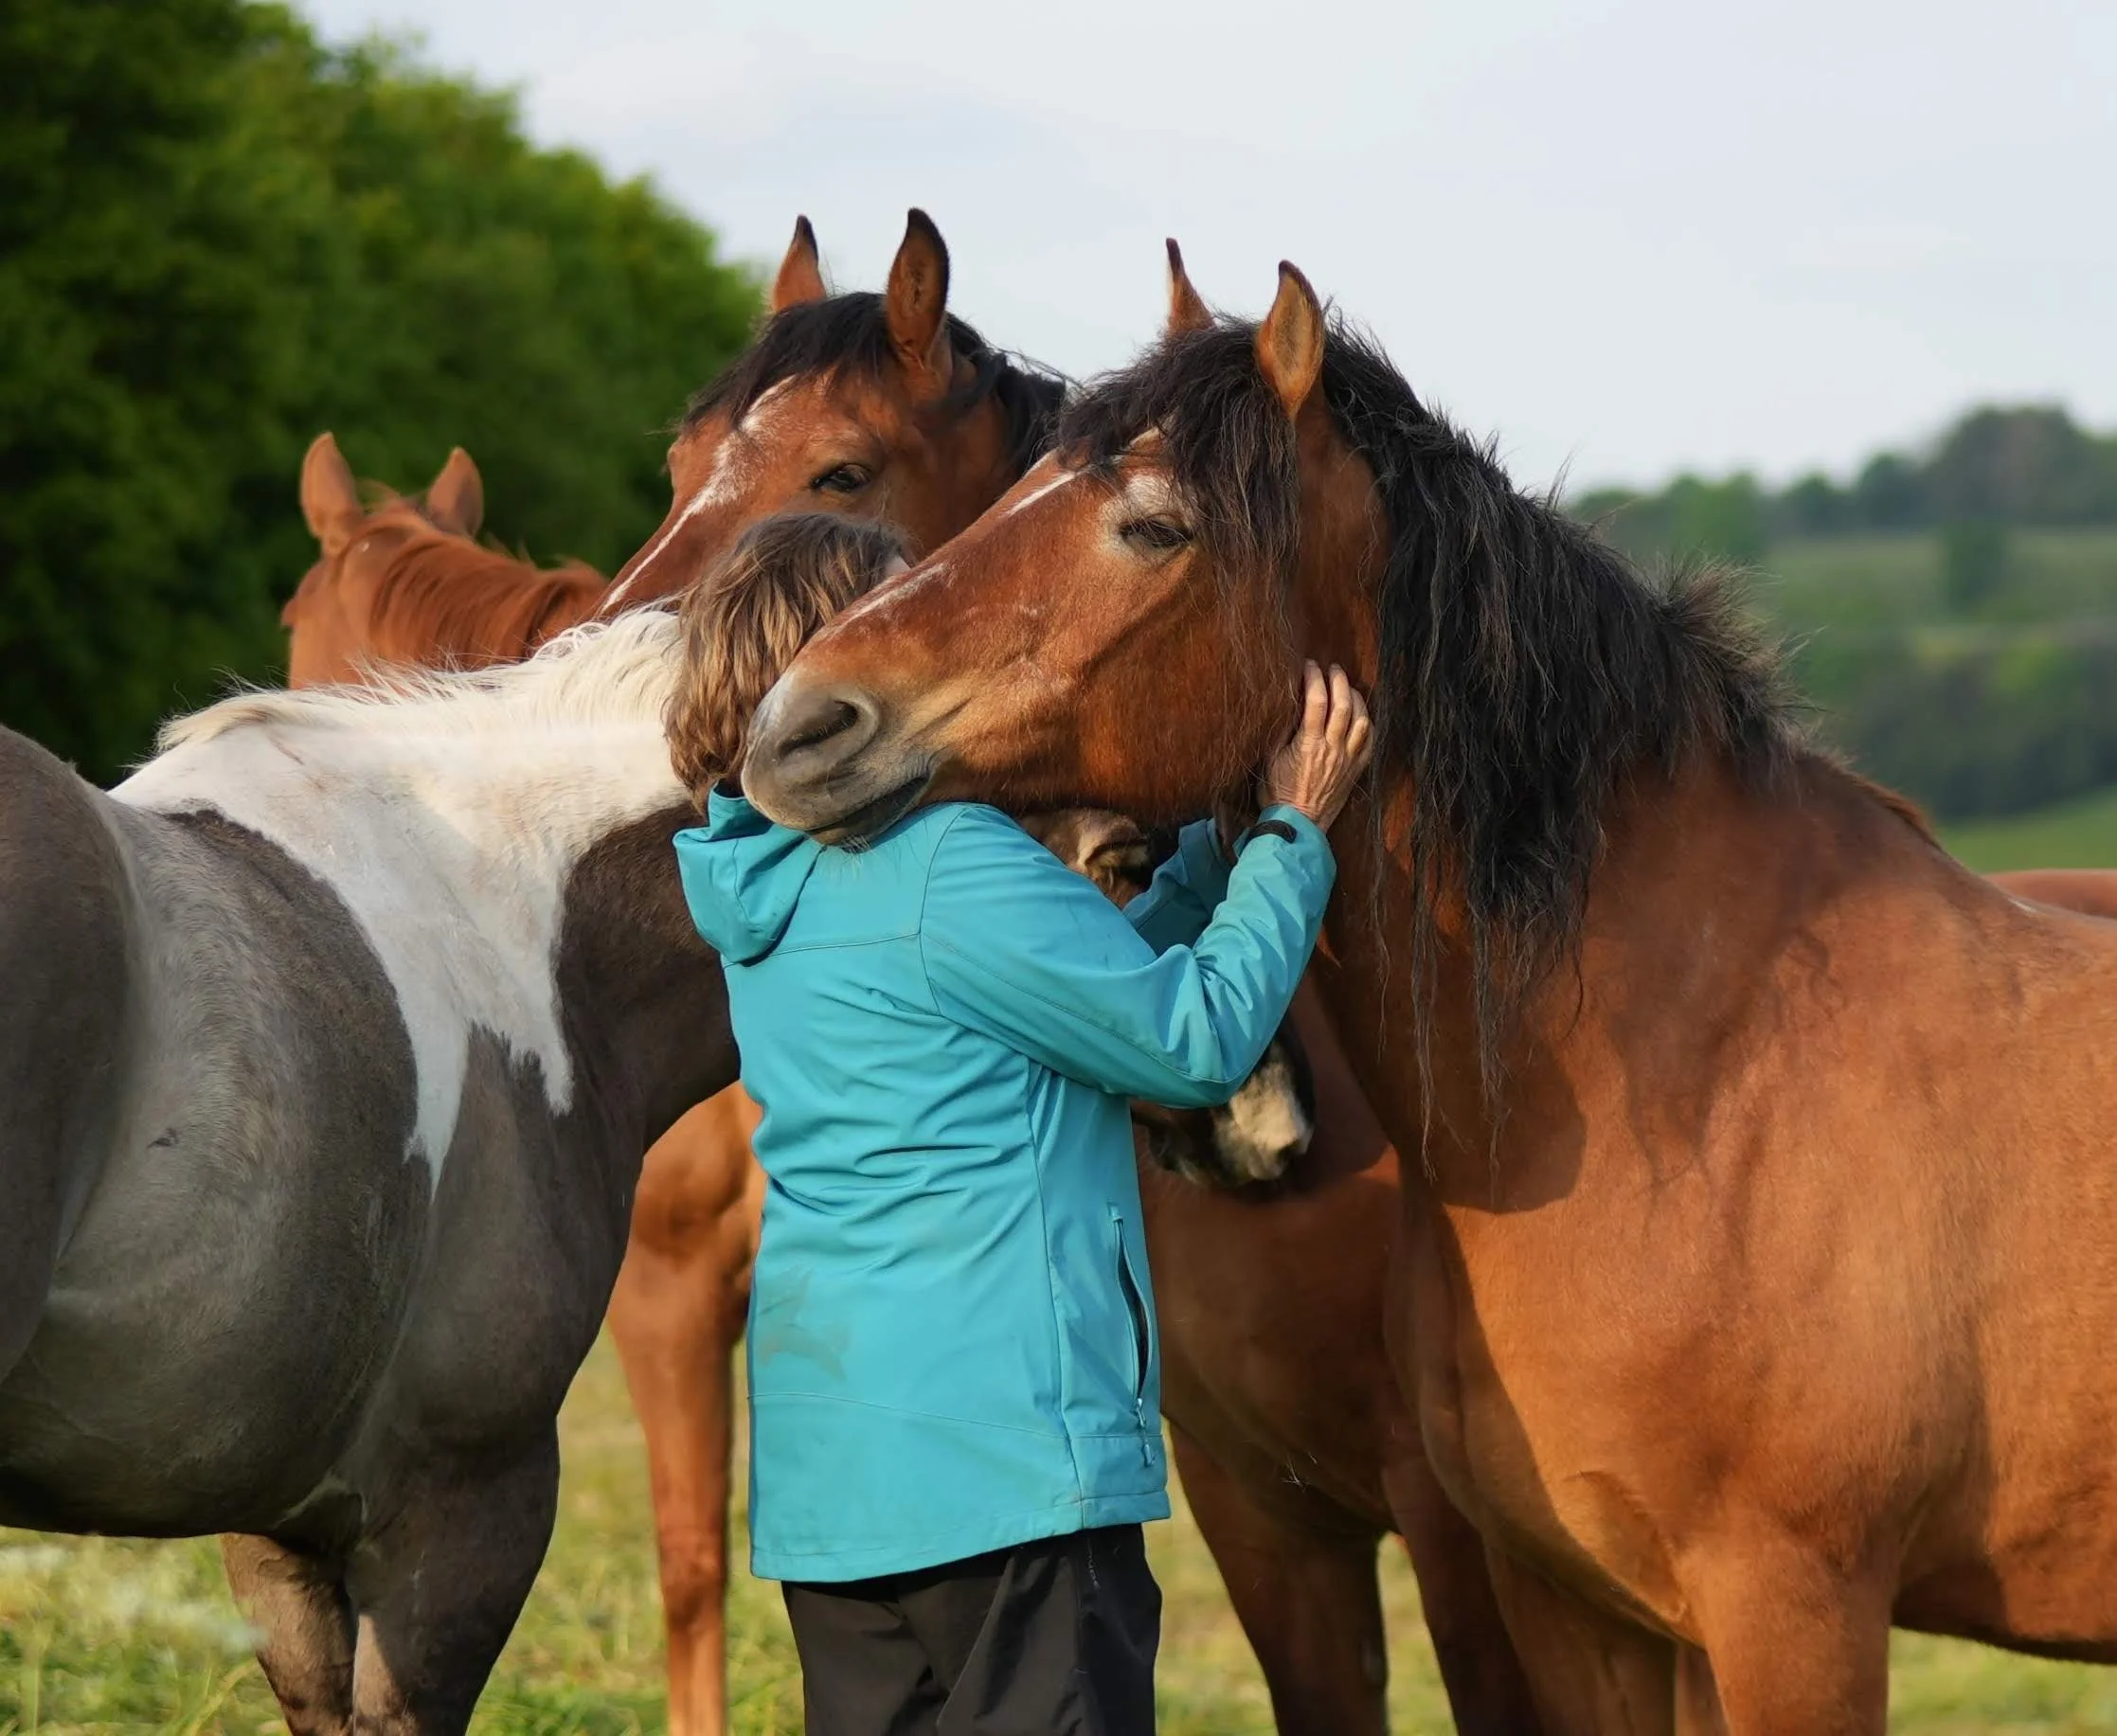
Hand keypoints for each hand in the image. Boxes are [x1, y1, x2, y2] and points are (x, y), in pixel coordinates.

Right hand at [1264, 662, 1372, 830]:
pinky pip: (1370, 741)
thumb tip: (1291, 706)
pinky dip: (1368, 723)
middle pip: (1343, 705)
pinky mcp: (1356, 770)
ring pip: (1362, 720)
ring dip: (1356, 699)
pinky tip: (1361, 715)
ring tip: (1347, 688)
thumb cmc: (1278, 794)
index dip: (1314, 678)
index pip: (1316, 701)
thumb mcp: (1270, 759)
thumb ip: (1282, 732)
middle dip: (1339, 680)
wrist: (1298, 823)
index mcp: (1308, 744)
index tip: (1310, 666)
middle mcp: (1332, 749)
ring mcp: (1348, 760)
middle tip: (1332, 669)